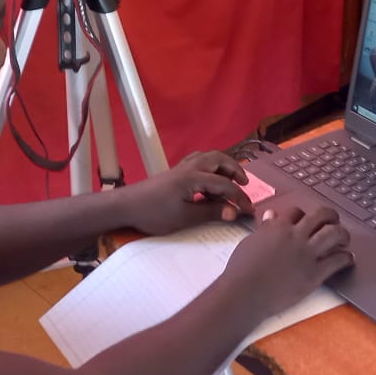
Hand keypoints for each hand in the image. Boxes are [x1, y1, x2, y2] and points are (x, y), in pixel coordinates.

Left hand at [119, 150, 253, 235]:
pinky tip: (209, 179)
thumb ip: (210, 213)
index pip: (224, 184)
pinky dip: (210, 166)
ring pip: (208, 157)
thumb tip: (233, 212)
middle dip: (234, 169)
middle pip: (219, 159)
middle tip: (244, 184)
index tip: (249, 209)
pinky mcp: (174, 172)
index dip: (239, 197)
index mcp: (194, 177)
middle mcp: (190, 167)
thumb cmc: (154, 212)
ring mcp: (181, 168)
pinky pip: (198, 161)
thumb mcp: (185, 217)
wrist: (126, 206)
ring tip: (230, 179)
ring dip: (223, 165)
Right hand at [223, 205, 353, 318]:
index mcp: (278, 227)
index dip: (303, 215)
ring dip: (342, 234)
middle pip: (320, 216)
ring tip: (344, 238)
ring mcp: (306, 254)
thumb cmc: (242, 269)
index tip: (307, 220)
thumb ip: (264, 229)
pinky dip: (346, 258)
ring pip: (334, 234)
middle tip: (333, 221)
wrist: (245, 292)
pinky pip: (336, 261)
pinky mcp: (314, 273)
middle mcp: (296, 236)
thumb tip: (270, 217)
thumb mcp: (250, 242)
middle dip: (330, 216)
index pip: (296, 212)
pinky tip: (348, 258)